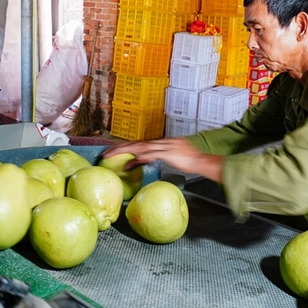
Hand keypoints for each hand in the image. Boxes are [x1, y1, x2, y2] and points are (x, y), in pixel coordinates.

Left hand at [102, 138, 223, 181]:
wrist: (202, 160)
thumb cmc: (190, 161)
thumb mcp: (171, 158)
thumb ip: (155, 158)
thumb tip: (141, 162)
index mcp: (161, 143)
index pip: (140, 143)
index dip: (126, 146)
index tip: (114, 150)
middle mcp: (160, 142)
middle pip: (135, 143)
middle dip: (119, 147)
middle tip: (105, 152)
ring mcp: (163, 146)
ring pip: (138, 147)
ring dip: (123, 150)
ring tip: (110, 155)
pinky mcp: (166, 153)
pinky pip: (149, 155)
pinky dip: (138, 158)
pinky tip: (129, 164)